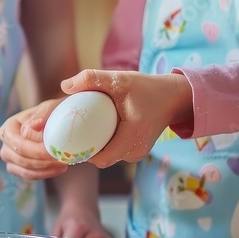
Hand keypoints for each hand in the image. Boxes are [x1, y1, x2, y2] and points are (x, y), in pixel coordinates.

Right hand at [0, 99, 70, 179]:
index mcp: (9, 127)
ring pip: (24, 169)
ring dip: (44, 168)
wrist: (59, 123)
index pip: (17, 142)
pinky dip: (44, 174)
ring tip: (63, 163)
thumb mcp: (50, 108)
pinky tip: (59, 168)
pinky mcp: (19, 168)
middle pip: (19, 157)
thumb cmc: (52, 113)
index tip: (53, 150)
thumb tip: (36, 124)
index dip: (35, 149)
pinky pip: (29, 175)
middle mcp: (6, 143)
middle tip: (61, 159)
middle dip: (41, 161)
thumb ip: (43, 113)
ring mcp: (11, 157)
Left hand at [60, 69, 192, 167]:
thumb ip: (92, 79)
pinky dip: (102, 143)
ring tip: (79, 129)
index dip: (80, 152)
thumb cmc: (148, 88)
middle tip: (68, 131)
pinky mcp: (135, 152)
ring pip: (106, 156)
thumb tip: (64, 86)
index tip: (65, 138)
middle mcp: (134, 153)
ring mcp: (136, 154)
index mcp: (132, 138)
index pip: (99, 158)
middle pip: (100, 158)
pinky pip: (113, 152)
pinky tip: (94, 129)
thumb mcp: (120, 79)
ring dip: (93, 145)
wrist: (174, 98)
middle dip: (83, 147)